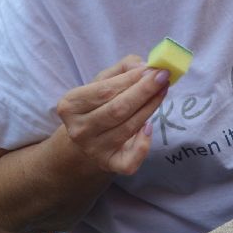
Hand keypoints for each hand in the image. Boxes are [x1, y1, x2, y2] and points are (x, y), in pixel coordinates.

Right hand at [55, 55, 169, 175]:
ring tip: (162, 91)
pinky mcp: (109, 165)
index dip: (131, 79)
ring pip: (128, 128)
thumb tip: (145, 67)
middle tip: (163, 77)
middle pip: (117, 109)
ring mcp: (93, 150)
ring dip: (150, 108)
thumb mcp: (103, 81)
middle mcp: (79, 130)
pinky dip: (144, 143)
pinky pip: (131, 159)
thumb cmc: (98, 104)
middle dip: (144, 91)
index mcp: (70, 106)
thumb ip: (123, 69)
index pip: (104, 90)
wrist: (88, 138)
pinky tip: (149, 127)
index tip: (153, 69)